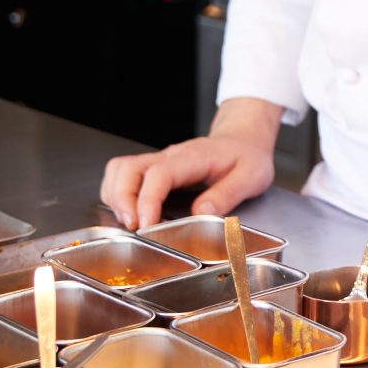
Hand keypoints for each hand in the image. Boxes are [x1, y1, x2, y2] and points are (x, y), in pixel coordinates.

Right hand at [99, 97, 280, 229]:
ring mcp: (159, 161)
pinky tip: (129, 213)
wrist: (244, 140)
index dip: (148, 200)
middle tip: (131, 227)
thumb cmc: (247, 157)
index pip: (160, 174)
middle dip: (122, 199)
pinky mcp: (154, 169)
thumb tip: (201, 212)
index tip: (146, 224)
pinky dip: (117, 195)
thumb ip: (227, 195)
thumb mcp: (251, 176)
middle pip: (128, 168)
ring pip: (120, 170)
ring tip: (127, 222)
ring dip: (116, 197)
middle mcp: (170, 156)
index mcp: (193, 157)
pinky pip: (123, 176)